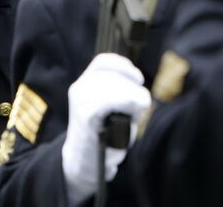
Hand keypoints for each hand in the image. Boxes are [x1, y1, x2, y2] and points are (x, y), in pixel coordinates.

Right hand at [61, 53, 150, 204]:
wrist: (84, 162)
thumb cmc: (103, 134)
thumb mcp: (112, 108)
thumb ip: (122, 94)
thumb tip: (141, 94)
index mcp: (85, 83)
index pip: (103, 62)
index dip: (124, 66)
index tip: (139, 79)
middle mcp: (79, 89)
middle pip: (111, 75)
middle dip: (132, 88)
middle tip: (143, 105)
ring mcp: (80, 102)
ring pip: (111, 87)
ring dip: (130, 97)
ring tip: (137, 113)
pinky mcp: (84, 117)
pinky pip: (105, 102)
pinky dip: (122, 104)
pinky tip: (131, 115)